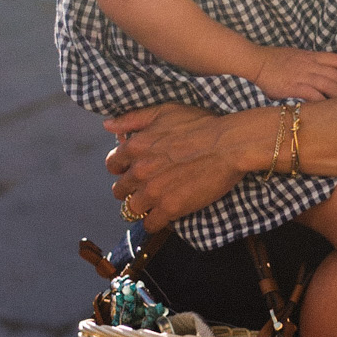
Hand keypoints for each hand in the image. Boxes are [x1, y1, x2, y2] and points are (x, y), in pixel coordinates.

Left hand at [104, 104, 245, 231]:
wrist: (228, 145)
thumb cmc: (200, 124)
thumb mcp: (163, 111)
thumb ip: (132, 119)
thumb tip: (108, 125)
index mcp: (135, 147)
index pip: (112, 165)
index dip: (122, 168)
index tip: (133, 169)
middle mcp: (139, 171)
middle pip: (120, 191)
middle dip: (131, 189)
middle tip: (147, 186)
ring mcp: (154, 192)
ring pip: (132, 209)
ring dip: (142, 206)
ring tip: (156, 201)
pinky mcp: (170, 209)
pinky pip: (150, 224)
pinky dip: (155, 222)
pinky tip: (164, 215)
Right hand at [251, 47, 336, 101]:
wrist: (256, 62)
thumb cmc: (273, 60)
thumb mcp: (296, 55)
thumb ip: (308, 63)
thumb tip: (318, 73)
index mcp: (311, 56)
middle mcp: (310, 65)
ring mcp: (303, 75)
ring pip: (329, 85)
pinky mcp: (294, 87)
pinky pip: (314, 95)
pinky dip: (324, 102)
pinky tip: (330, 109)